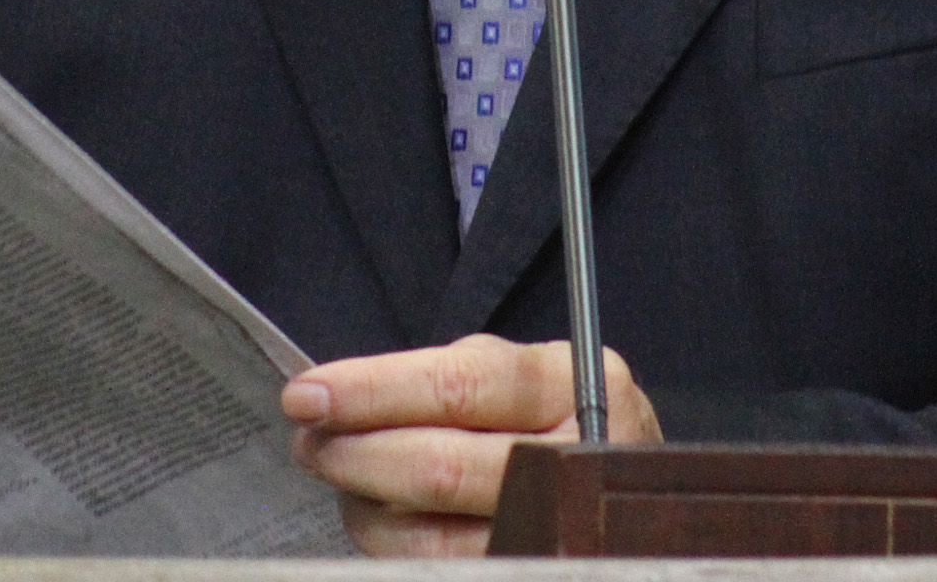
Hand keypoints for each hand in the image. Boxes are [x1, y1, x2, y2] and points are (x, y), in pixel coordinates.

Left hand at [280, 333, 660, 556]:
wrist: (629, 482)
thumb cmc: (549, 418)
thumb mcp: (517, 374)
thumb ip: (440, 381)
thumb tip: (334, 400)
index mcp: (573, 385)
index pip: (458, 386)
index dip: (373, 391)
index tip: (307, 394)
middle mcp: (579, 459)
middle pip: (441, 468)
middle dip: (354, 453)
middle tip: (309, 441)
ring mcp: (564, 533)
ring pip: (433, 538)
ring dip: (365, 508)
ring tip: (342, 477)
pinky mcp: (540, 570)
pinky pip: (443, 570)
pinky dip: (395, 546)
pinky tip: (380, 516)